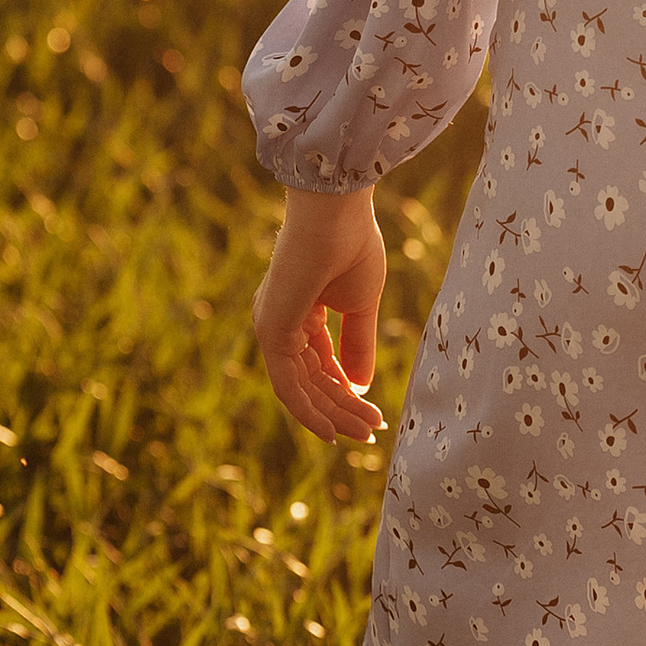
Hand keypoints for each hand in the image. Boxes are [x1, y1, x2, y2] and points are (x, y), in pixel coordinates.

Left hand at [253, 185, 388, 442]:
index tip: (374, 413)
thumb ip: (358, 345)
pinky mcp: (271, 333)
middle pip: (312, 380)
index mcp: (300, 312)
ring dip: (333, 413)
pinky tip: (332, 430)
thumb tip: (360, 385)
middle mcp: (280, 323)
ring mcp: (272, 328)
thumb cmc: (351, 246)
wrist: (336, 214)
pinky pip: (288, 385)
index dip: (346, 391)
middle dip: (343, 408)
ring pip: (302, 388)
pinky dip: (309, 411)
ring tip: (366, 432)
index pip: (321, 364)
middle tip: (373, 431)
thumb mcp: (361, 305)